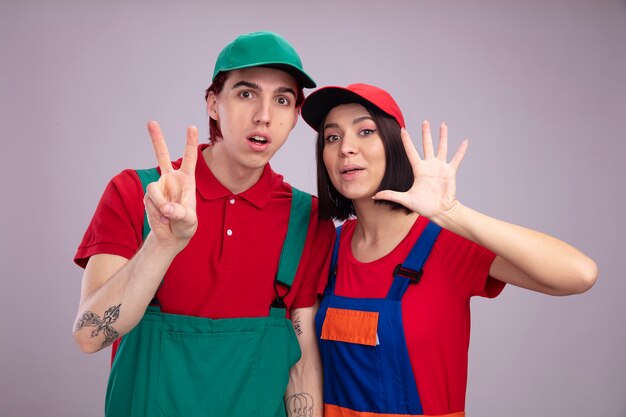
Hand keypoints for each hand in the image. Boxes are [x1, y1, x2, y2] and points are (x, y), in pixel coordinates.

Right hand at [143, 121, 198, 248]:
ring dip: (159, 204)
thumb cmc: (185, 226)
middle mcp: (171, 179)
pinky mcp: (148, 196)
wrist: (171, 236)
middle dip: (156, 139)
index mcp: (187, 180)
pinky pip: (148, 201)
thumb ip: (180, 214)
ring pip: (153, 188)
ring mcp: (159, 187)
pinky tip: (162, 219)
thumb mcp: (189, 221)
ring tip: (167, 216)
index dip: (190, 143)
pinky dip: (155, 212)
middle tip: (151, 122)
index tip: (191, 126)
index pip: (189, 158)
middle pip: (162, 155)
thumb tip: (166, 208)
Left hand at [373, 121, 467, 219]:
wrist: (439, 211)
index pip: (411, 151)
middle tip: (425, 122)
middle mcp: (429, 166)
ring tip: (443, 124)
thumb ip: (391, 195)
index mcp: (418, 169)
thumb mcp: (405, 199)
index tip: (403, 129)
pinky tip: (465, 142)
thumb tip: (374, 195)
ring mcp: (440, 167)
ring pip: (442, 148)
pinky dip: (461, 151)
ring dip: (443, 136)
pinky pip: (456, 159)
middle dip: (426, 133)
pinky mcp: (450, 172)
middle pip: (427, 145)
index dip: (407, 140)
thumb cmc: (423, 206)